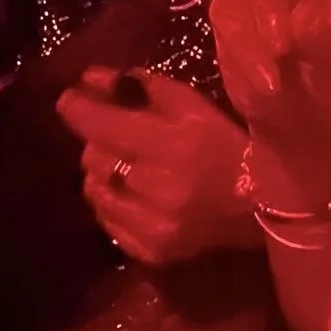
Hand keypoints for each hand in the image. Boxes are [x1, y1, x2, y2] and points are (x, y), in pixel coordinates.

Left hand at [57, 69, 257, 263]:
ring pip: (94, 190)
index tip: (69, 98)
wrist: (261, 204)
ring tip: (127, 167)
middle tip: (118, 136)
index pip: (100, 125)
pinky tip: (134, 194)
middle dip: (99, 141)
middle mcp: (157, 187)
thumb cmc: (225, 142)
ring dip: (102, 173)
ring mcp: (153, 225)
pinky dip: (112, 204)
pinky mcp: (151, 251)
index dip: (77, 109)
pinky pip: (106, 222)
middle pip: (93, 157)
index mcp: (170, 143)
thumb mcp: (190, 104)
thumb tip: (90, 79)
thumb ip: (139, 88)